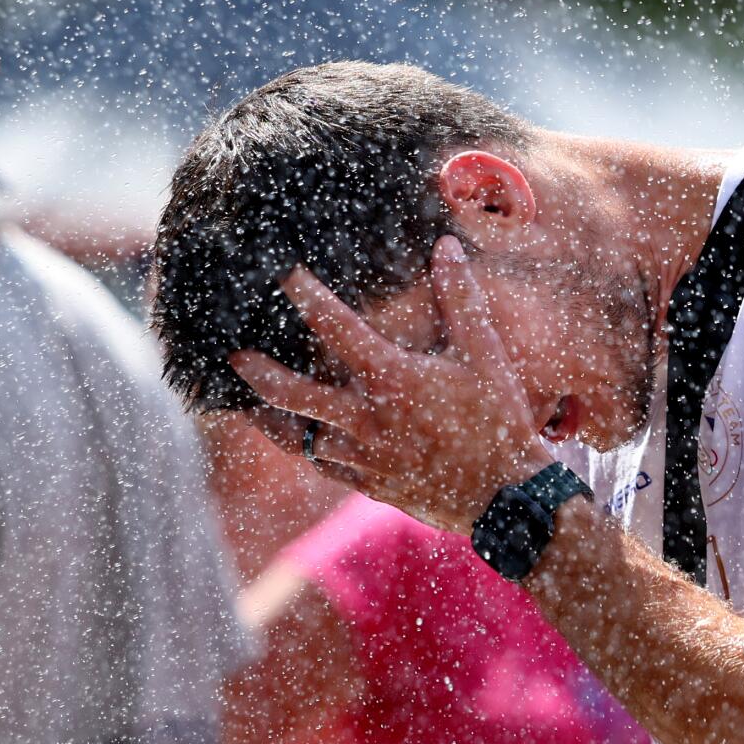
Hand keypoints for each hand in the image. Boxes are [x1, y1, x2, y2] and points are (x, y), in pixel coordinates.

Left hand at [228, 235, 552, 534]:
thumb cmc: (498, 420)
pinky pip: (324, 464)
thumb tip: (445, 246)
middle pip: (296, 395)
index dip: (308, 297)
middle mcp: (370, 419)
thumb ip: (460, 298)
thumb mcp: (484, 354)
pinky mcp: (370, 483)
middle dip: (260, 374)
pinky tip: (298, 437)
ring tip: (249, 403)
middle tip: (235, 357)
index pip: (339, 329)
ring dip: (272, 418)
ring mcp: (365, 456)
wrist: (508, 498)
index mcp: (395, 380)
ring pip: (300, 437)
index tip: (284, 274)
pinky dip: (306, 448)